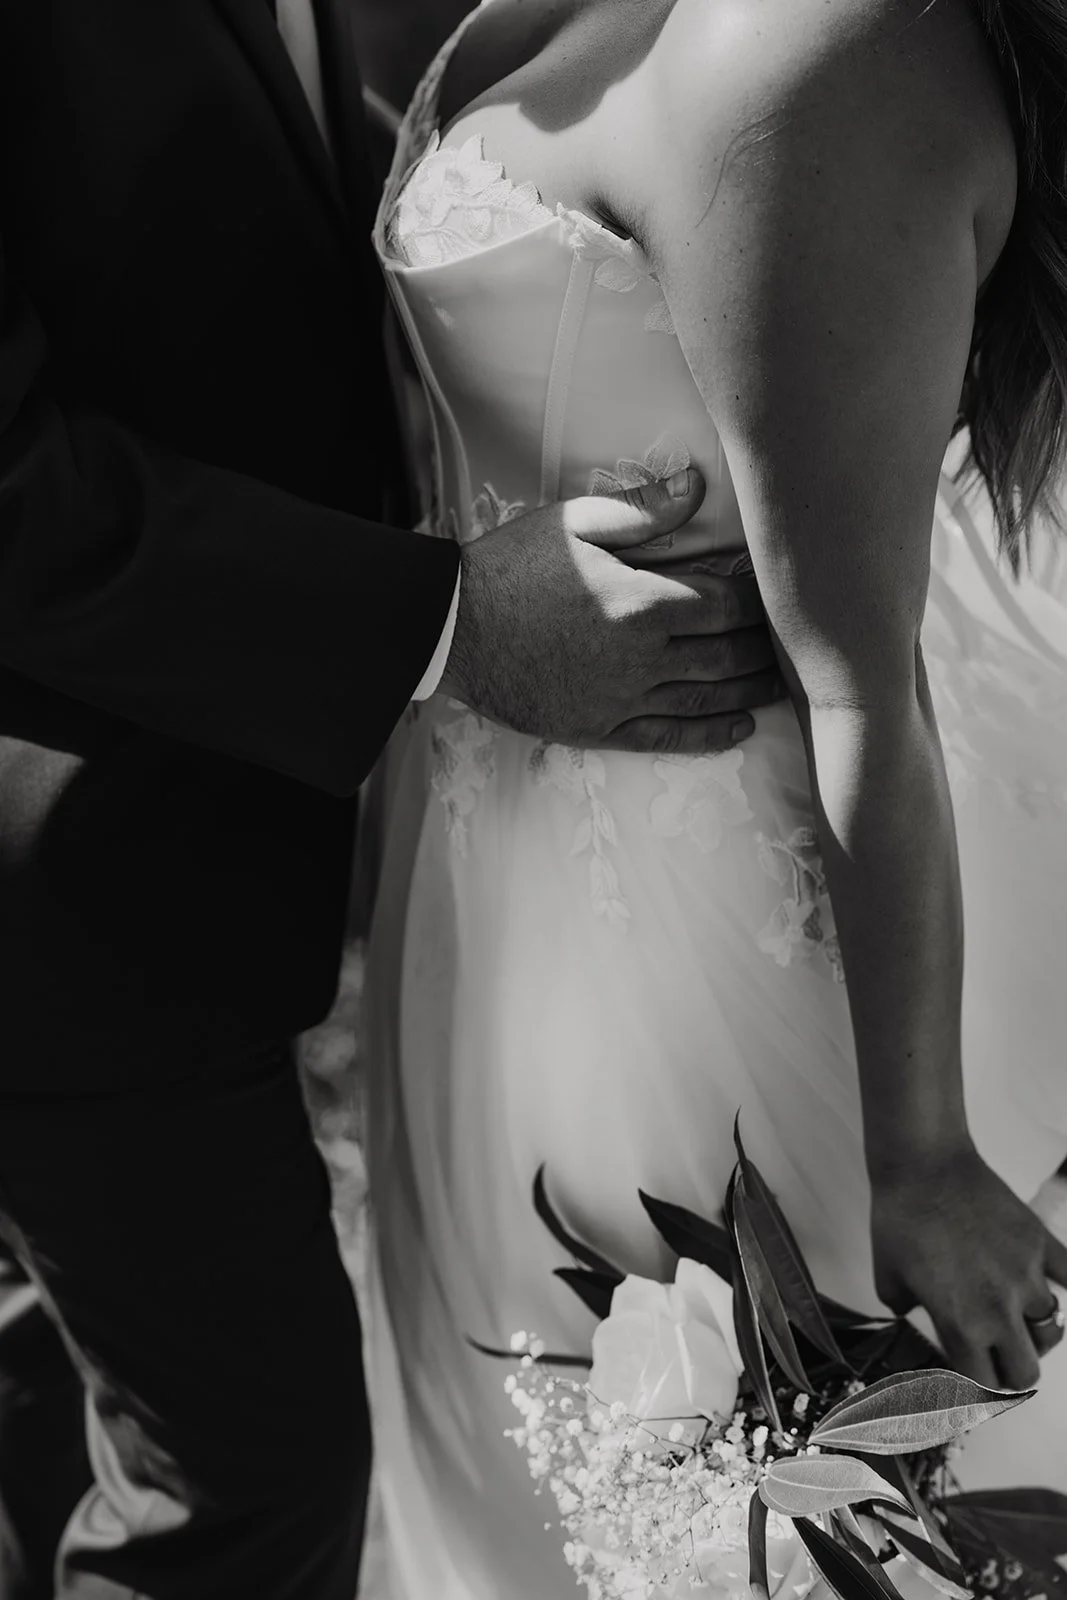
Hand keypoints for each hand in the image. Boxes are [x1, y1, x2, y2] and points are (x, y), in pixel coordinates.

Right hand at [439, 469, 780, 753]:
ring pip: (706, 700)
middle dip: (763, 650)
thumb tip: (698, 485)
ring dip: (749, 693)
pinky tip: (738, 729)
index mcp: (642, 603)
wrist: (451, 629)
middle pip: (726, 657)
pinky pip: (667, 738)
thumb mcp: (573, 521)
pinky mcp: (599, 730)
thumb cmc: (510, 568)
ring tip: (778, 686)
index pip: (727, 605)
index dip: (759, 601)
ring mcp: (622, 701)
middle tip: (788, 644)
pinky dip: (709, 736)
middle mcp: (642, 660)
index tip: (776, 596)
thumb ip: (643, 509)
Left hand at [871, 1144, 1066, 1388]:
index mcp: (961, 1324)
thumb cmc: (900, 1219)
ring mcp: (1027, 1274)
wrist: (924, 1165)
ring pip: (1051, 1326)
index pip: (986, 1386)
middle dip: (1012, 1372)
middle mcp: (1000, 1308)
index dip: (978, 1390)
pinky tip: (1053, 1288)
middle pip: (1028, 1371)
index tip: (972, 1380)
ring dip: (1033, 1328)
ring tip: (1015, 1316)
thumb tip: (923, 1322)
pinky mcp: (1041, 1243)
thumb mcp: (888, 1281)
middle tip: (998, 1359)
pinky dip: (1065, 1287)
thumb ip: (912, 1315)